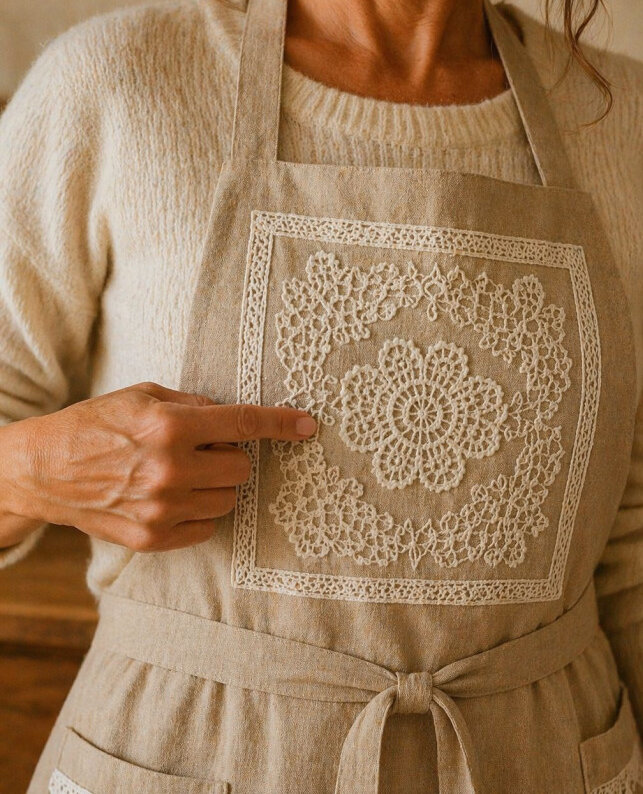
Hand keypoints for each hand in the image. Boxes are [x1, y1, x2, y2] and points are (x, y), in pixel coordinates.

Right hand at [0, 381, 316, 551]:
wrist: (42, 470)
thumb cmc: (95, 425)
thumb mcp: (143, 396)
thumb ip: (194, 404)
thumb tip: (232, 417)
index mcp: (169, 428)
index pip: (242, 424)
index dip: (282, 423)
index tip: (308, 425)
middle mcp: (170, 470)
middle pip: (242, 469)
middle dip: (229, 457)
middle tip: (199, 450)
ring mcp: (161, 509)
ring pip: (228, 500)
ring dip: (215, 485)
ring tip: (180, 474)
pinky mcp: (152, 539)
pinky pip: (206, 527)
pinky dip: (198, 512)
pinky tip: (170, 497)